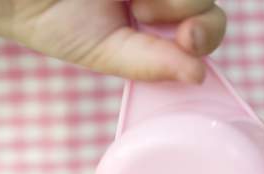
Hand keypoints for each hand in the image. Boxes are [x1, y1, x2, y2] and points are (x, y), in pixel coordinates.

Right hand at [0, 0, 225, 81]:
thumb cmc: (57, 21)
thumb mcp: (107, 54)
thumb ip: (151, 64)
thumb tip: (198, 76)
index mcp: (159, 24)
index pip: (206, 28)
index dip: (207, 34)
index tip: (186, 39)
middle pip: (207, 2)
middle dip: (188, 11)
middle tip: (144, 12)